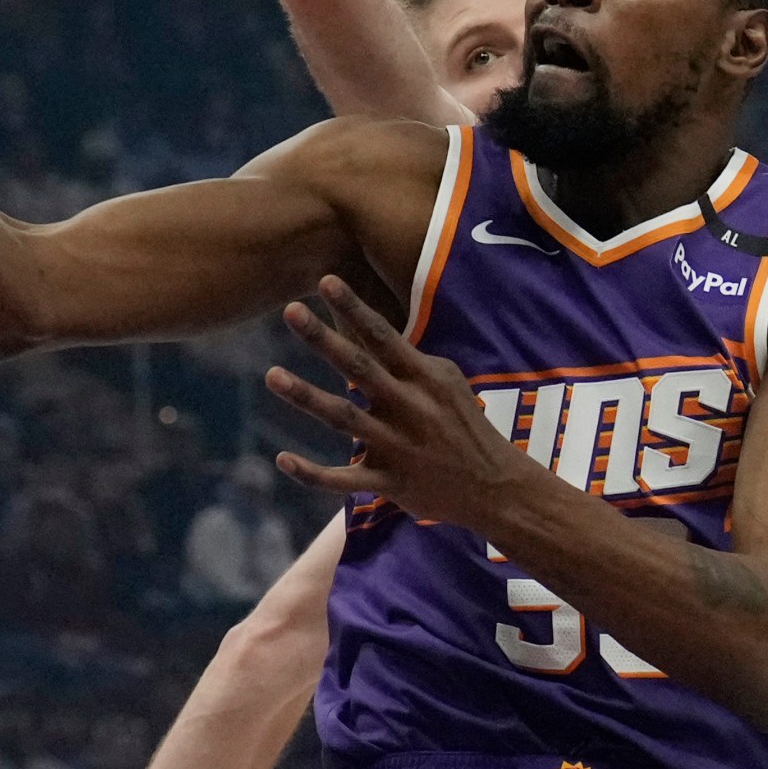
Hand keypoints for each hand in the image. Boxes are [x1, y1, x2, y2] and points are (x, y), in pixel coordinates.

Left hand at [265, 277, 541, 526]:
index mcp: (424, 379)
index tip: (326, 281)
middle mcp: (409, 408)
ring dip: (306, 396)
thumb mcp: (448, 382)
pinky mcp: (389, 482)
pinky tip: (282, 459)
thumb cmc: (465, 427)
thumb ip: (410, 361)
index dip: (353, 308)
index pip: (383, 335)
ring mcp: (397, 447)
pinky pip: (343, 479)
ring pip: (344, 418)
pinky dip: (311, 472)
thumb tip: (373, 333)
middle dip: (323, 338)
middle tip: (290, 311)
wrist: (495, 487)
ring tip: (272, 375)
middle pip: (359, 367)